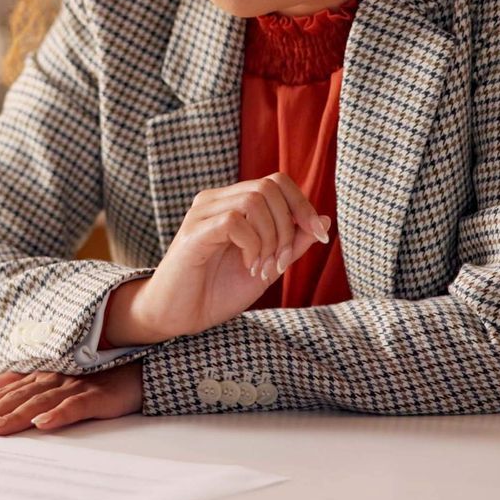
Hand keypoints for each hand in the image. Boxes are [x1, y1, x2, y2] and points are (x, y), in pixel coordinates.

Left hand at [0, 364, 141, 434]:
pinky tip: (44, 423)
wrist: (139, 365)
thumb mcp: (50, 378)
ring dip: (15, 416)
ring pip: (39, 402)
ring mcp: (75, 385)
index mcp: (40, 376)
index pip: (5, 393)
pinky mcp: (97, 395)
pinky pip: (75, 405)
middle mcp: (53, 378)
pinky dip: (59, 413)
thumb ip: (12, 382)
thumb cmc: (94, 375)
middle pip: (16, 398)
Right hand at [104, 173, 328, 345]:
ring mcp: (202, 213)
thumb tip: (323, 219)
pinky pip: (234, 221)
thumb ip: (292, 244)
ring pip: (254, 200)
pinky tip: (248, 265)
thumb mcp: (267, 267)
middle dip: (288, 226)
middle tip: (280, 262)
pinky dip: (252, 245)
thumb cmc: (216, 292)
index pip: (276, 181)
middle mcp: (215, 200)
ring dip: (271, 238)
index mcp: (232, 204)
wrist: (177, 317)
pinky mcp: (193, 232)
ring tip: (262, 267)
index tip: (320, 236)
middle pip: (269, 186)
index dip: (303, 205)